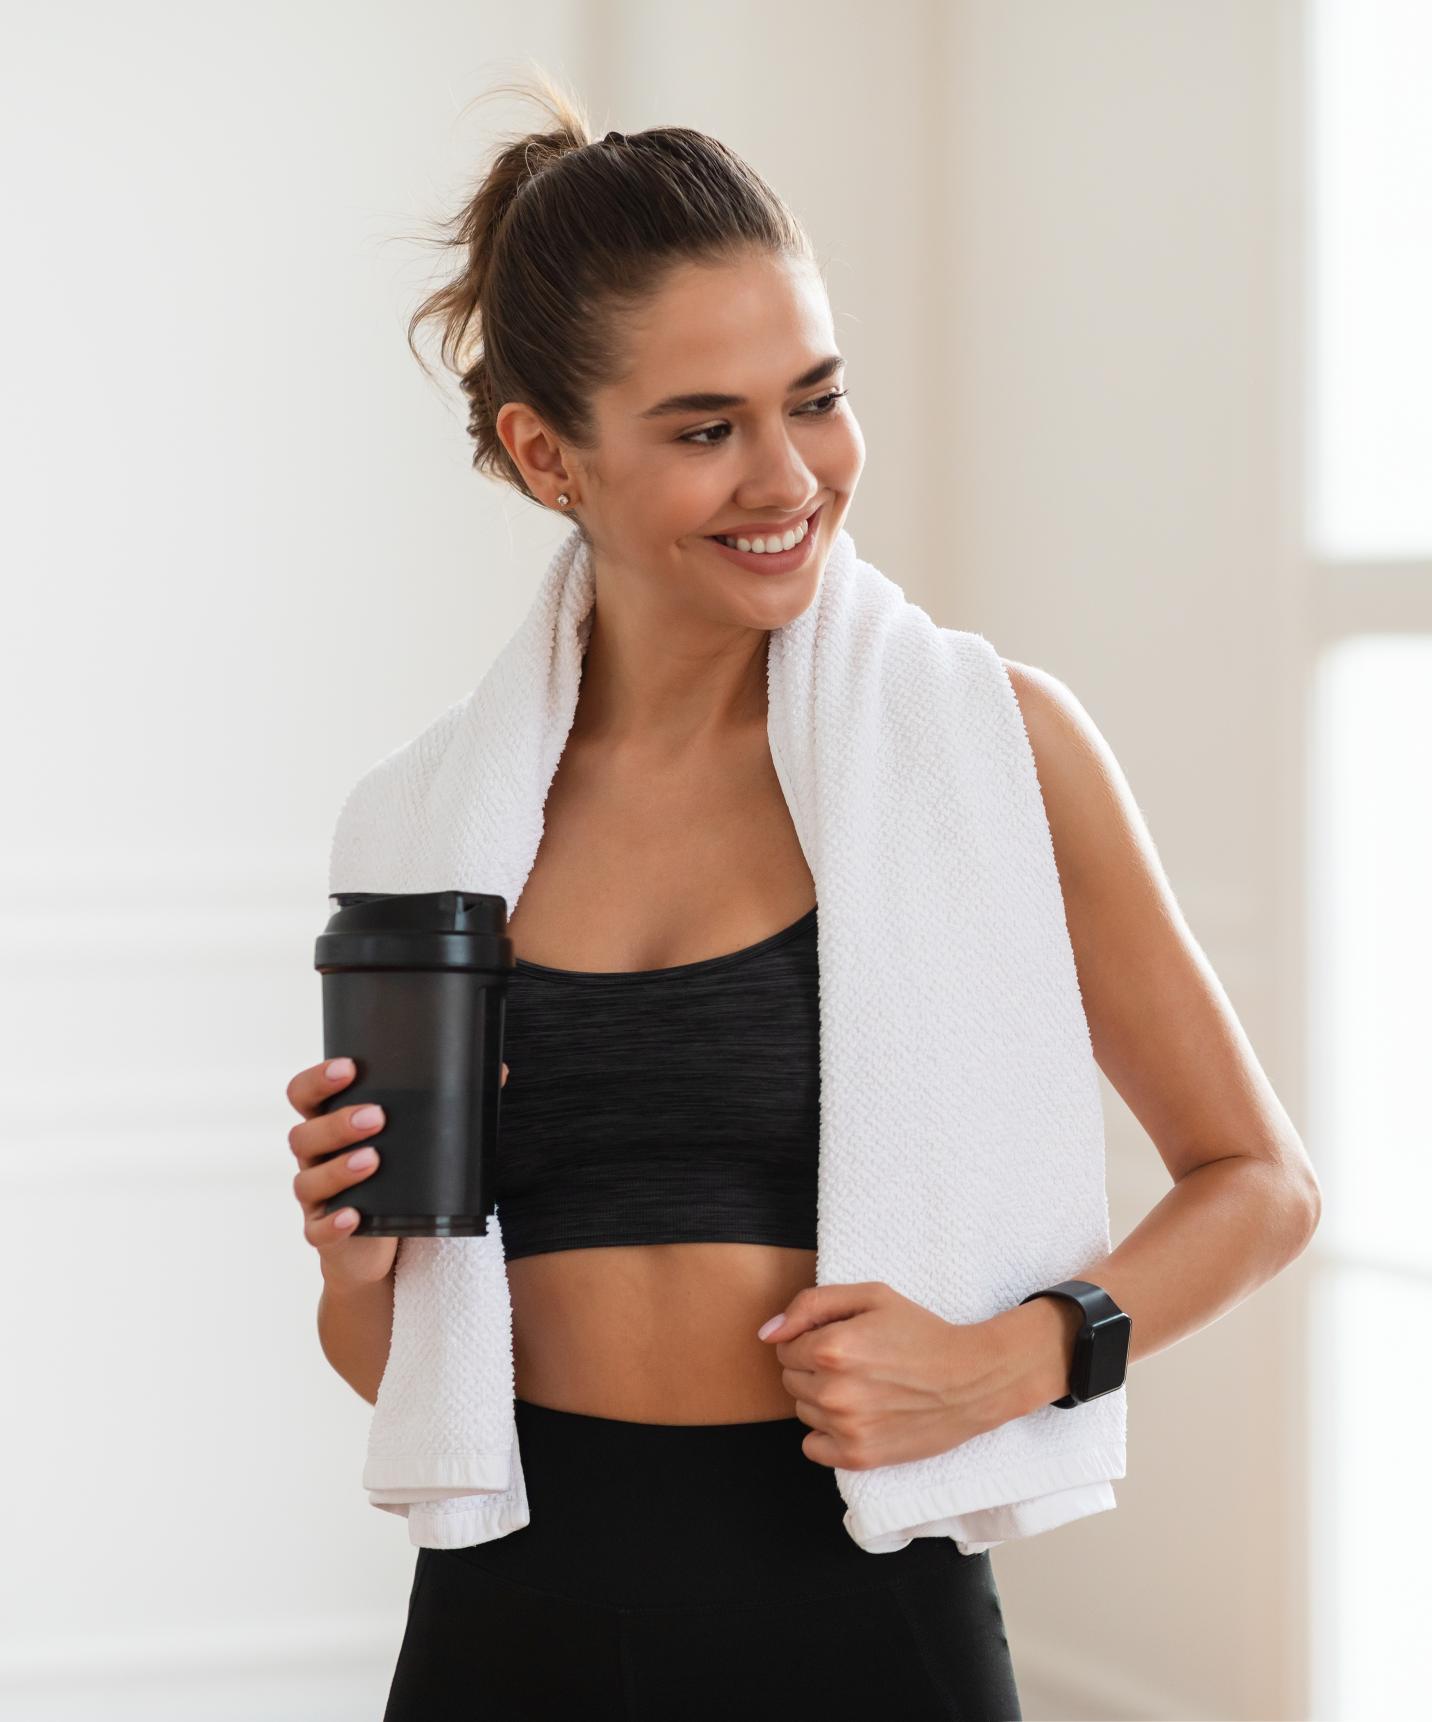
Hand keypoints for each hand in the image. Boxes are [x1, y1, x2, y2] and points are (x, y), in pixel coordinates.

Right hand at [286, 1056, 508, 1291]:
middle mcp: (315, 1158)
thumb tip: (499, 1070)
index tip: (349, 1068)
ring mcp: (315, 1199)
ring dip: (339, 1169)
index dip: (318, 1079)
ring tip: (374, 1160)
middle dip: (337, 1124)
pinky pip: (317, 1230)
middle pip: (303, 1134)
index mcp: (330, 1125)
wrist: (384, 1249)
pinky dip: (334, 1223)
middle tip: (377, 1116)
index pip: (304, 1095)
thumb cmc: (399, 1181)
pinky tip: (354, 1215)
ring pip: (308, 1180)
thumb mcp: (417, 1144)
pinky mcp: (323, 1235)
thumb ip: (448, 1108)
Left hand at [758, 1280, 1020, 1470]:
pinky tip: (856, 1416)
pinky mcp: (859, 1457)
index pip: (785, 1346)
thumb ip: (811, 1305)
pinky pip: (812, 1447)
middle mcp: (833, 1392)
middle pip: (790, 1380)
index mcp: (831, 1348)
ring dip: (821, 1399)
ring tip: (862, 1387)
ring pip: (802, 1411)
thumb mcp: (870, 1296)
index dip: (810, 1339)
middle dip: (813, 1368)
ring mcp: (845, 1428)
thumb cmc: (920, 1332)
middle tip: (855, 1363)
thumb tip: (767, 1333)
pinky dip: (827, 1433)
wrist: (971, 1379)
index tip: (842, 1339)